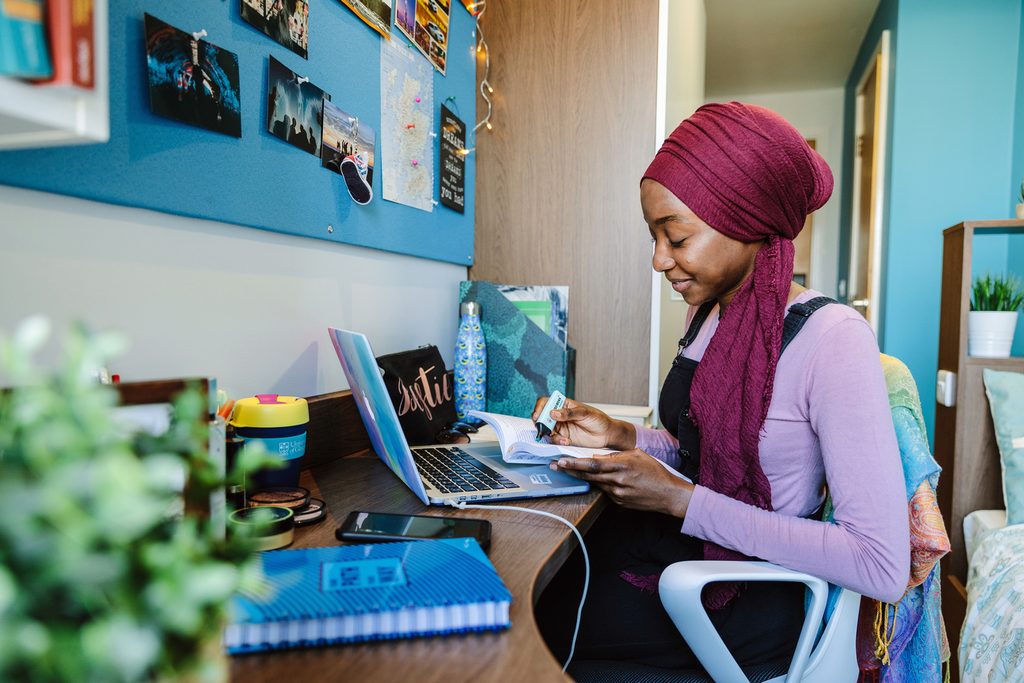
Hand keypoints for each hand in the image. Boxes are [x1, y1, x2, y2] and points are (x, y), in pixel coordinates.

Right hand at [531, 397, 635, 450]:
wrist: (607, 435)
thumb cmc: (598, 420)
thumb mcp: (585, 413)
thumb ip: (569, 413)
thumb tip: (552, 412)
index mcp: (563, 405)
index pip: (545, 402)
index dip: (539, 408)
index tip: (538, 416)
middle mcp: (559, 416)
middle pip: (542, 418)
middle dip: (541, 424)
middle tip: (545, 430)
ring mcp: (560, 428)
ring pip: (546, 431)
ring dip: (550, 435)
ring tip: (563, 439)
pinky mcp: (563, 438)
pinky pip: (553, 440)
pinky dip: (557, 442)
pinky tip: (566, 442)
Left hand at [550, 449, 693, 517]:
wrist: (668, 495)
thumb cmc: (655, 472)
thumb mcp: (637, 455)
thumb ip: (616, 455)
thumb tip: (599, 455)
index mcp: (622, 466)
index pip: (592, 464)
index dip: (575, 463)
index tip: (561, 460)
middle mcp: (617, 481)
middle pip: (588, 475)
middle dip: (570, 470)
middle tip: (555, 466)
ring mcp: (617, 494)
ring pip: (595, 483)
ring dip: (582, 478)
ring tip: (569, 471)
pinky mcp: (619, 503)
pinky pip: (605, 492)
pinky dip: (601, 485)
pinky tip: (600, 480)